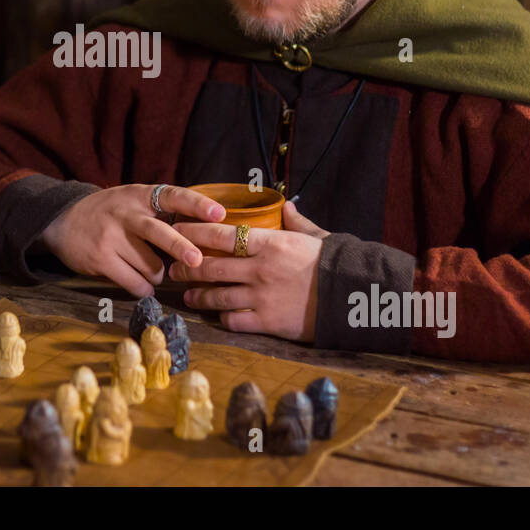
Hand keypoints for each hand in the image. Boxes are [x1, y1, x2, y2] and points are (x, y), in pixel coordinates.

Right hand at [39, 184, 225, 296]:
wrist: (63, 222)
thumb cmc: (111, 213)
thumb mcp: (133, 200)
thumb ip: (161, 210)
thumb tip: (204, 231)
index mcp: (140, 195)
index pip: (173, 196)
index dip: (196, 205)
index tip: (219, 213)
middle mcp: (126, 213)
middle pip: (158, 232)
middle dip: (180, 247)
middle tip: (197, 260)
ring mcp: (111, 237)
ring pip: (150, 266)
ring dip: (159, 275)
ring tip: (154, 272)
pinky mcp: (101, 260)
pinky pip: (133, 282)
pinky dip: (144, 288)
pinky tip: (142, 285)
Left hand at [169, 200, 329, 340]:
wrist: (355, 298)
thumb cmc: (336, 264)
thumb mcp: (317, 238)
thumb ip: (297, 223)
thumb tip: (286, 206)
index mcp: (270, 244)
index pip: (221, 235)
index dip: (195, 232)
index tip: (179, 230)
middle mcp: (260, 270)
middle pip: (211, 267)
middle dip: (188, 267)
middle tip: (174, 267)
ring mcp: (262, 297)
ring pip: (217, 296)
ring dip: (198, 295)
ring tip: (188, 294)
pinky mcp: (268, 322)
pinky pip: (235, 320)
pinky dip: (222, 318)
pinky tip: (216, 316)